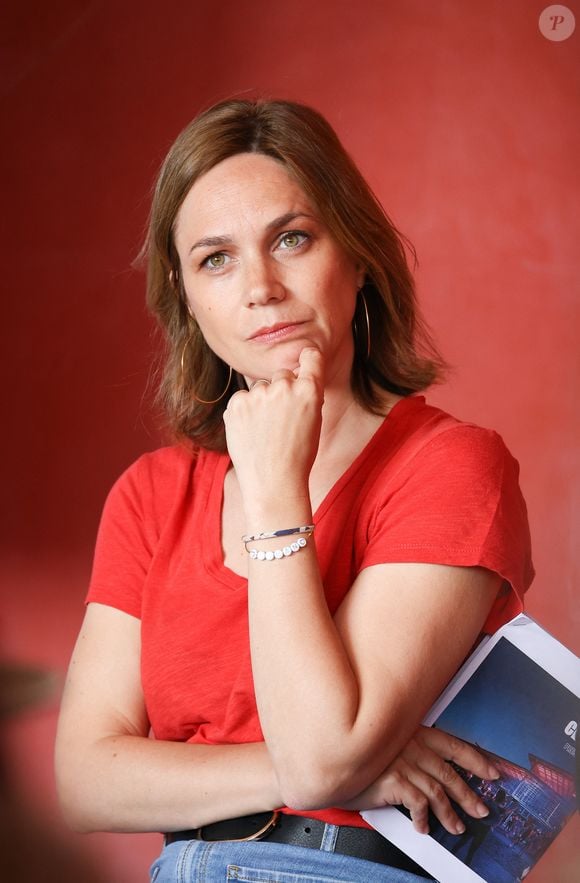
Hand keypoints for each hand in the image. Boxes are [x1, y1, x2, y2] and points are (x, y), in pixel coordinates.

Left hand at [223, 348, 323, 515]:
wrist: (274, 482)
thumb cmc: (298, 455)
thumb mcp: (313, 422)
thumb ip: (305, 395)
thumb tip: (295, 378)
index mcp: (309, 391)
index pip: (310, 357)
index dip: (307, 358)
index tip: (304, 359)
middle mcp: (284, 387)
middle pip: (281, 375)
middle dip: (281, 390)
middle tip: (281, 419)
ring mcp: (258, 394)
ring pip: (259, 387)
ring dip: (261, 401)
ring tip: (265, 430)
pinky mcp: (237, 404)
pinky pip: (241, 399)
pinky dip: (244, 412)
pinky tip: (251, 432)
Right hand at [341, 726, 499, 834]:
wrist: (331, 761)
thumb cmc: (359, 755)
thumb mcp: (388, 746)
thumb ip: (411, 753)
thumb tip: (434, 773)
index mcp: (414, 733)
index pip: (453, 745)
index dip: (476, 759)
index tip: (492, 771)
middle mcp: (412, 744)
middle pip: (450, 772)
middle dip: (469, 794)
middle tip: (481, 809)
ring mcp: (404, 761)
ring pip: (438, 791)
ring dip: (450, 812)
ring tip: (456, 826)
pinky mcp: (395, 779)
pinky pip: (418, 803)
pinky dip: (424, 818)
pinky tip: (423, 827)